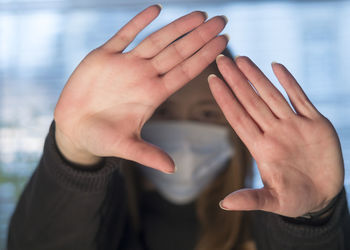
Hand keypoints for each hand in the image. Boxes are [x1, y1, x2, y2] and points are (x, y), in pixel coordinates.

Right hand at [54, 5, 227, 171]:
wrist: (74, 128)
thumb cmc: (100, 138)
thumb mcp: (125, 146)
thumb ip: (148, 154)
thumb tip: (172, 169)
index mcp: (152, 95)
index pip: (185, 72)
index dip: (204, 57)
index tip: (224, 43)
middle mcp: (144, 76)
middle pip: (178, 52)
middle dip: (199, 37)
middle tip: (223, 20)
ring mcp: (125, 64)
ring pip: (156, 40)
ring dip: (177, 27)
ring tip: (200, 14)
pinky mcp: (104, 56)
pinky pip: (124, 35)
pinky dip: (138, 22)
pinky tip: (156, 8)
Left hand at [208, 55, 343, 216]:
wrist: (324, 196)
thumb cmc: (296, 200)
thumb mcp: (274, 201)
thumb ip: (250, 199)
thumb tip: (223, 204)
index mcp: (261, 148)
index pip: (238, 117)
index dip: (225, 99)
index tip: (211, 81)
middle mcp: (274, 132)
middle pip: (251, 101)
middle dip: (236, 80)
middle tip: (221, 59)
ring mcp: (293, 125)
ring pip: (272, 95)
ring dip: (257, 77)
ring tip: (241, 59)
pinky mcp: (315, 123)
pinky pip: (300, 98)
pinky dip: (289, 83)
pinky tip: (276, 66)